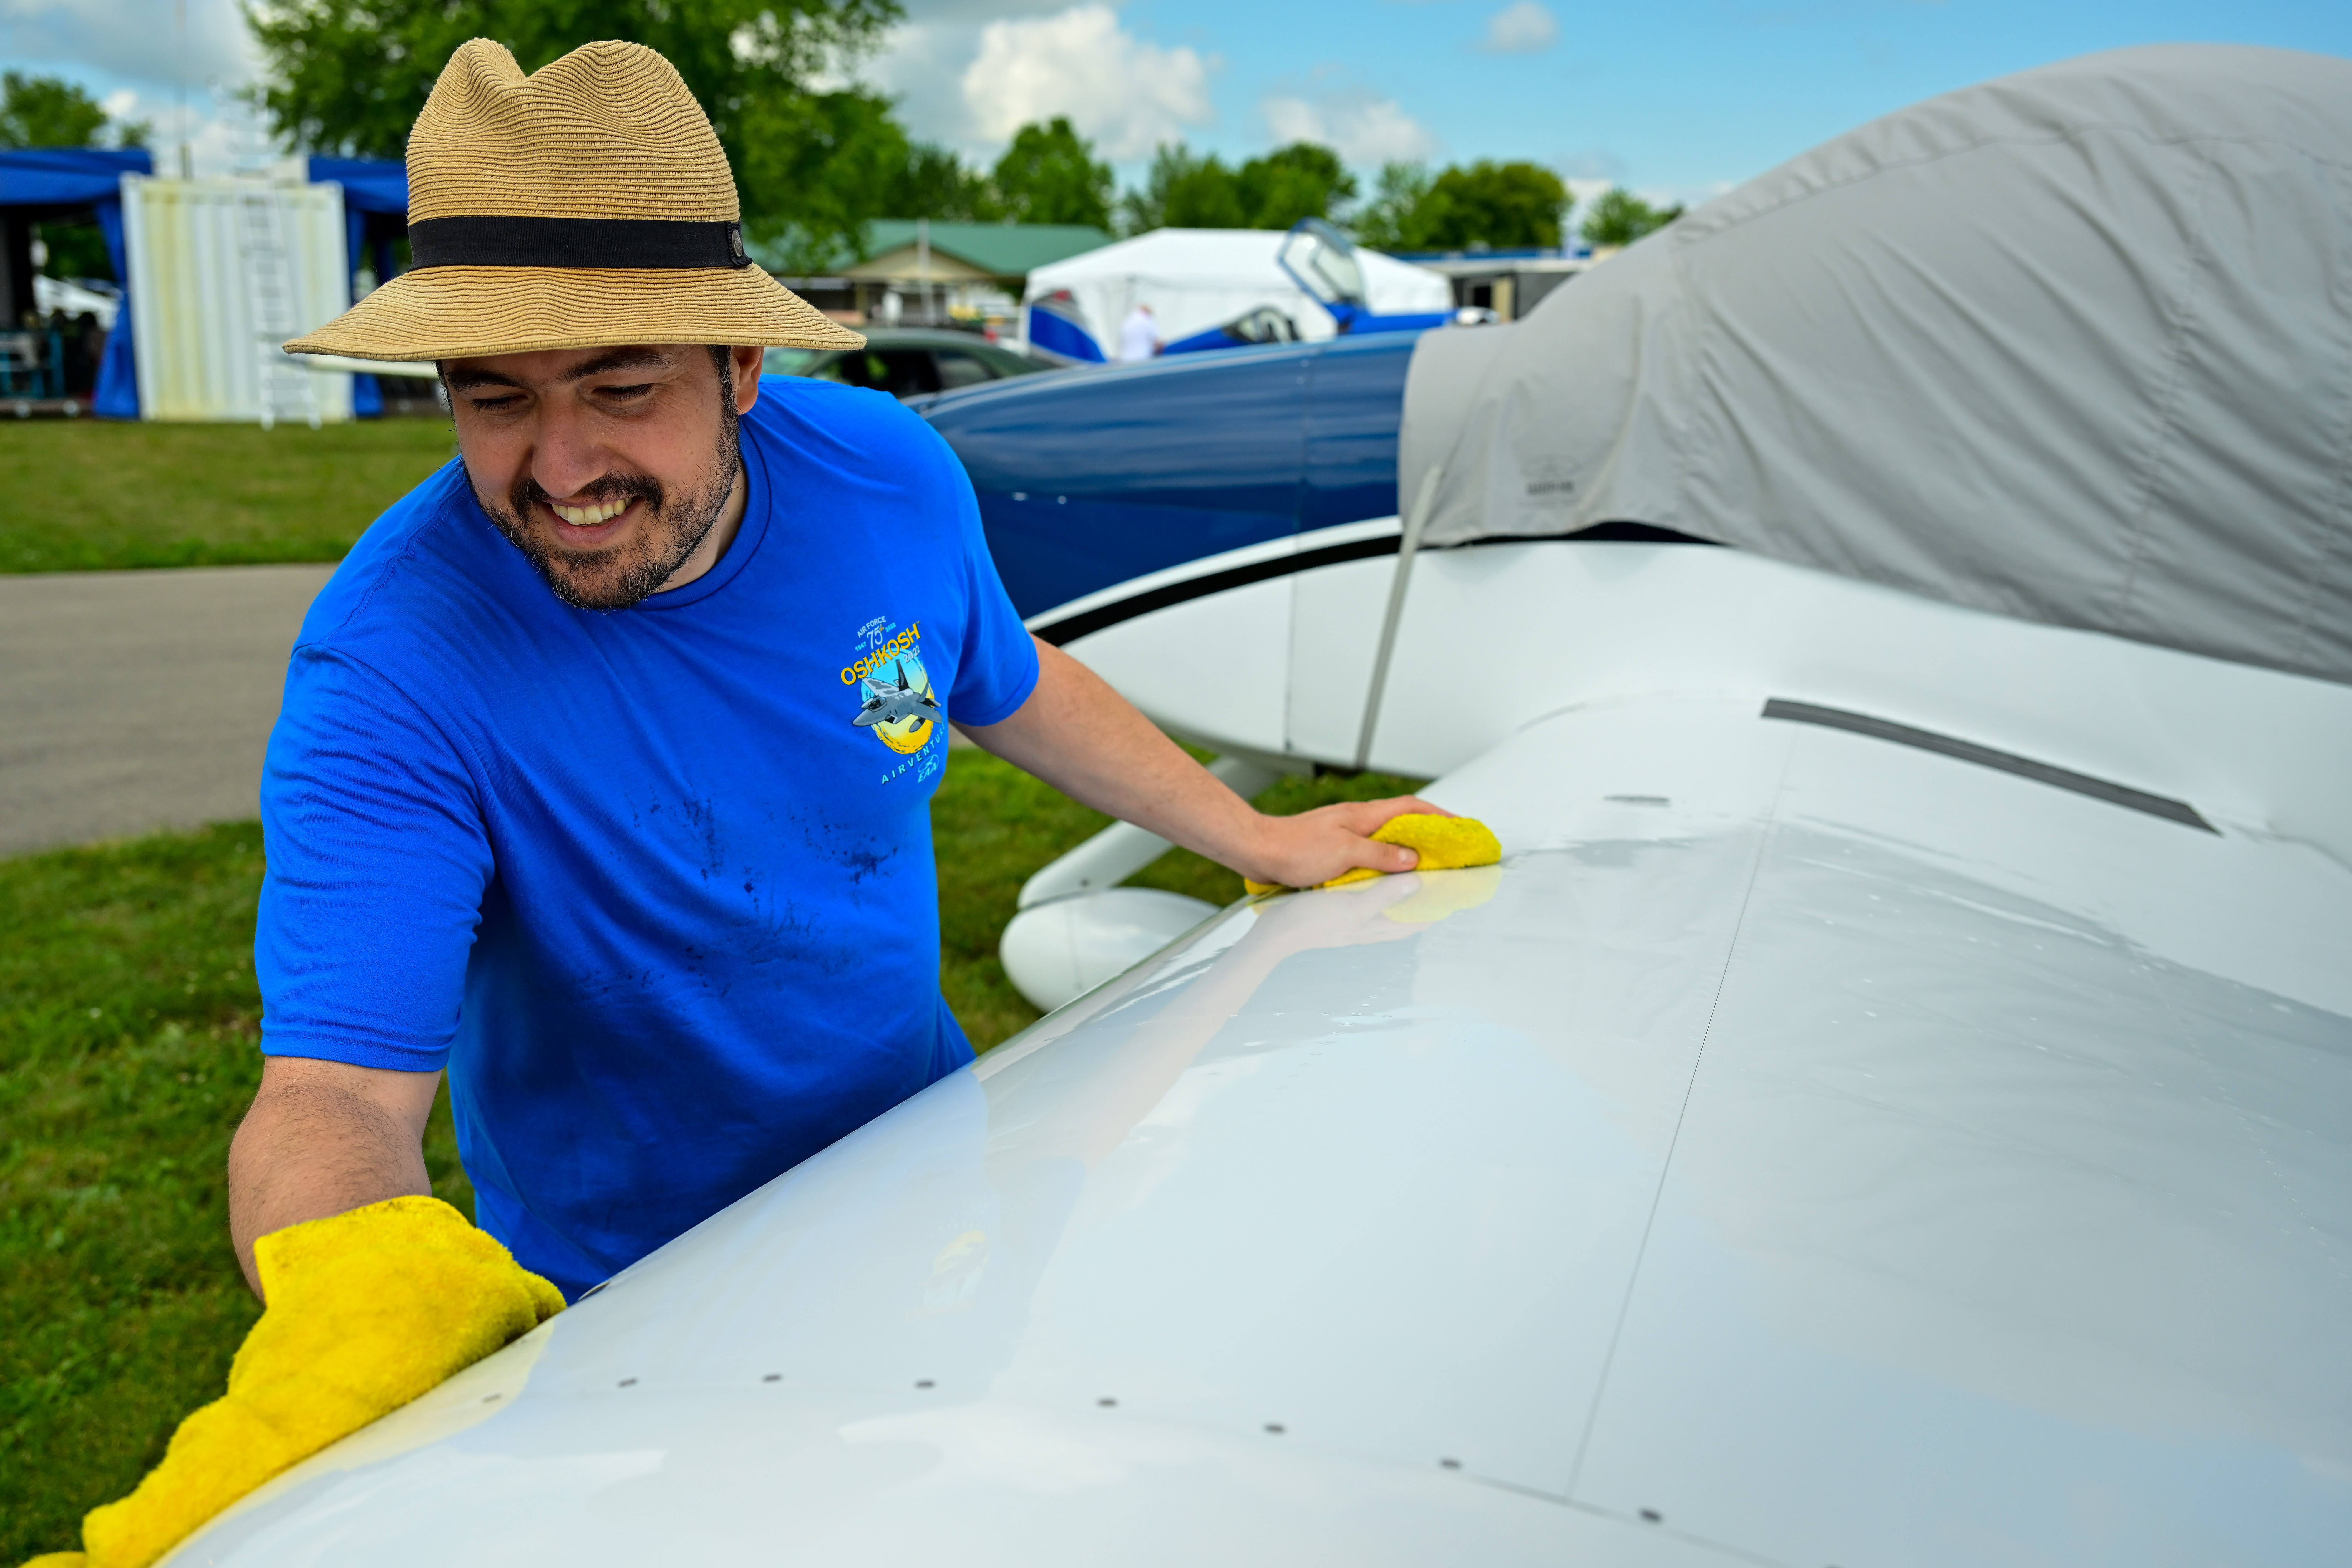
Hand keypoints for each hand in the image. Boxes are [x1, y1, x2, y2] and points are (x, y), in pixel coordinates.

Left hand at [1234, 794, 1449, 888]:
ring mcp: (1346, 834)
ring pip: (1388, 837)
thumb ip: (1379, 854)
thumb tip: (1412, 858)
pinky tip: (1391, 873)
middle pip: (1403, 821)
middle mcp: (1357, 822)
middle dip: (1431, 831)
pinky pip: (1371, 851)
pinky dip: (1388, 859)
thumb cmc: (1294, 849)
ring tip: (1430, 862)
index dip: (1439, 816)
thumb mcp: (1343, 852)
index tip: (1460, 827)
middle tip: (1452, 847)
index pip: (1411, 809)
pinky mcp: (1335, 849)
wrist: (1257, 851)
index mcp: (1363, 816)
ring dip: (1410, 846)